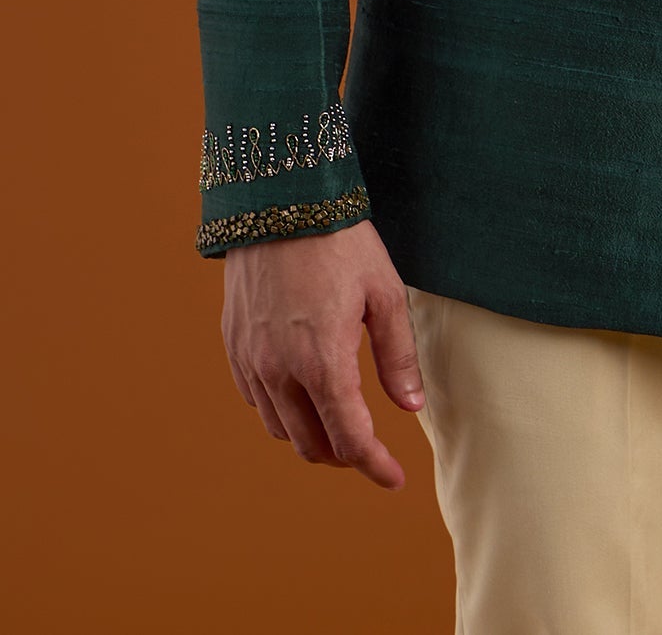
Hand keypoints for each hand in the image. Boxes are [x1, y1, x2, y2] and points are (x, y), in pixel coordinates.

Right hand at [222, 216, 424, 486]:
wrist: (280, 201)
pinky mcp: (233, 346)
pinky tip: (301, 396)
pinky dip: (281, 412)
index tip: (393, 478)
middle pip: (312, 444)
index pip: (350, 438)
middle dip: (344, 456)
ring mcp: (250, 361)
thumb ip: (397, 356)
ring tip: (338, 425)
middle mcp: (280, 372)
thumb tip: (411, 406)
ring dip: (311, 437)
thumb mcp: (385, 293)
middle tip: (369, 450)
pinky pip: (255, 400)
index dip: (374, 466)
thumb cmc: (341, 243)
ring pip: (280, 428)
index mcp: (322, 363)